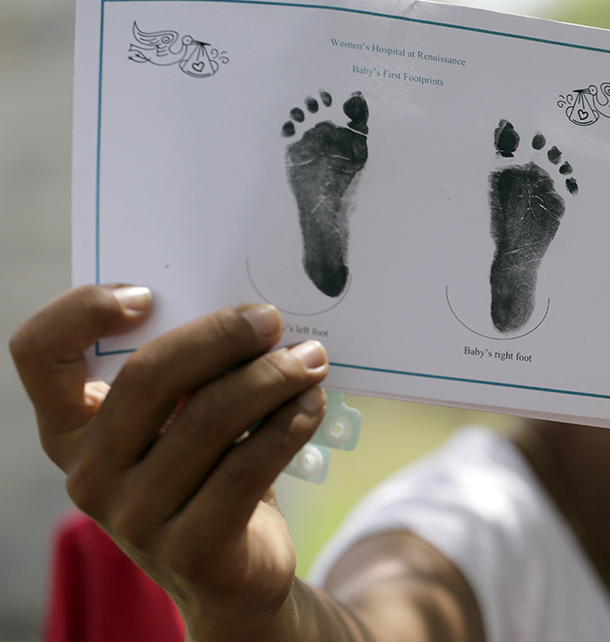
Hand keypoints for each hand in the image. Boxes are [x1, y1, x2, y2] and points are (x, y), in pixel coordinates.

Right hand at [9, 285, 328, 636]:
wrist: (235, 573)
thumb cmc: (210, 474)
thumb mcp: (184, 421)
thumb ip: (192, 373)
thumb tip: (250, 314)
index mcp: (73, 430)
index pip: (39, 354)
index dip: (82, 311)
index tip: (148, 295)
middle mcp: (89, 475)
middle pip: (148, 377)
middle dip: (221, 336)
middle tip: (271, 320)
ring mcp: (134, 519)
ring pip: (210, 418)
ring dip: (272, 378)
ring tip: (310, 361)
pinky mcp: (191, 550)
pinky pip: (247, 467)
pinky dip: (289, 425)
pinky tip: (311, 405)